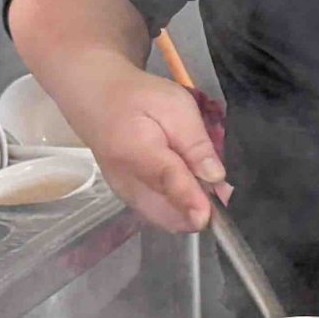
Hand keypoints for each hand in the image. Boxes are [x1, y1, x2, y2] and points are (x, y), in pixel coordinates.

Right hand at [59, 59, 226, 232]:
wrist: (99, 101)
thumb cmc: (139, 97)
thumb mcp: (175, 106)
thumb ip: (195, 143)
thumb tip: (216, 177)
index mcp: (136, 149)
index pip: (166, 180)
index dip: (190, 199)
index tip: (208, 216)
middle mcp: (125, 181)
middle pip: (168, 213)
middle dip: (201, 209)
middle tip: (220, 188)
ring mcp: (125, 195)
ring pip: (167, 220)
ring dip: (192, 212)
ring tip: (204, 184)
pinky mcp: (128, 200)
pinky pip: (160, 216)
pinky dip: (180, 211)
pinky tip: (190, 189)